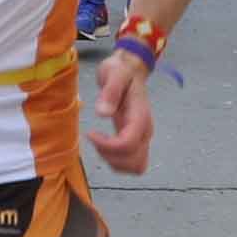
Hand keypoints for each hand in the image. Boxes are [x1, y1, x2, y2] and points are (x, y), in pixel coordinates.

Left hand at [89, 50, 155, 174]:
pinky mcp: (136, 140)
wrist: (130, 70)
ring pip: (137, 166)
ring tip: (100, 142)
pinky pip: (132, 162)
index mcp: (141, 116)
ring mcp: (142, 137)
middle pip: (135, 162)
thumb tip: (102, 113)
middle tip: (96, 138)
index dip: (107, 145)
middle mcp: (145, 131)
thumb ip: (110, 92)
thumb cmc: (121, 71)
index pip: (128, 144)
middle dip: (111, 156)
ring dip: (115, 161)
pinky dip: (117, 161)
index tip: (91, 133)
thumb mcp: (114, 73)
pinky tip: (104, 145)